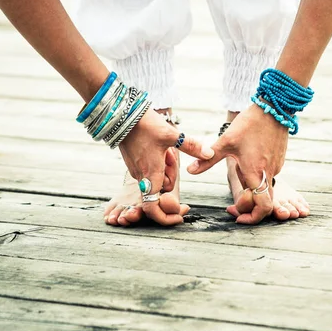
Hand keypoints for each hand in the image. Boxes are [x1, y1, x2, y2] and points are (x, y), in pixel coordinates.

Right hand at [119, 109, 213, 224]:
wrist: (121, 113)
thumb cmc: (145, 125)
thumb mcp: (172, 134)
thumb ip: (191, 146)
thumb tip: (209, 154)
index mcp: (150, 174)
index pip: (153, 208)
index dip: (165, 217)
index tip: (180, 215)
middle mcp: (141, 175)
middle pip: (163, 188)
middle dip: (172, 176)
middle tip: (172, 156)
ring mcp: (136, 169)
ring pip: (158, 177)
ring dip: (166, 167)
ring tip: (165, 147)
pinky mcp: (134, 162)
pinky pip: (151, 169)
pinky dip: (159, 162)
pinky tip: (160, 146)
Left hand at [187, 104, 287, 223]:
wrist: (274, 106)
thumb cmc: (249, 123)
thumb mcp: (226, 141)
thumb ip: (208, 159)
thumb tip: (190, 171)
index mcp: (256, 172)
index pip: (262, 207)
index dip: (250, 216)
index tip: (236, 215)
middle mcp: (269, 173)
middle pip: (265, 203)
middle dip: (249, 209)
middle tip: (234, 208)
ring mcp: (276, 166)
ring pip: (264, 187)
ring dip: (252, 189)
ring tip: (237, 170)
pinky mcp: (279, 159)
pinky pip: (268, 175)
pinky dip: (258, 176)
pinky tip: (247, 160)